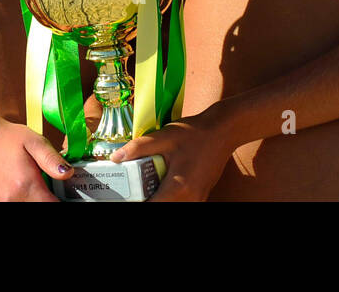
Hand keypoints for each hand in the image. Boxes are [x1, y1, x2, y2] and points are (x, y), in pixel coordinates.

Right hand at [0, 118, 72, 201]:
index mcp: (26, 185)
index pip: (52, 205)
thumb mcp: (34, 141)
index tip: (64, 191)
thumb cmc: (6, 139)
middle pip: (42, 208)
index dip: (62, 199)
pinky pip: (18, 206)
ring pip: (30, 209)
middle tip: (51, 185)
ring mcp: (3, 204)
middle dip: (49, 199)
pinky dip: (26, 200)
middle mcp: (13, 200)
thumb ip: (51, 159)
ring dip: (38, 200)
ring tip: (37, 184)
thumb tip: (68, 174)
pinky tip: (25, 186)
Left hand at [110, 110, 234, 201]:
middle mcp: (190, 199)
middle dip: (145, 200)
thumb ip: (139, 148)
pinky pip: (180, 203)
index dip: (136, 202)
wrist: (223, 131)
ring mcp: (197, 200)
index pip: (152, 207)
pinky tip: (160, 183)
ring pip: (170, 206)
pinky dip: (167, 197)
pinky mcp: (200, 196)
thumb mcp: (164, 136)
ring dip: (157, 199)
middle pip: (161, 208)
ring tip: (144, 186)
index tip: (127, 195)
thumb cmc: (195, 133)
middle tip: (132, 190)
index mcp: (179, 187)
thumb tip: (115, 158)